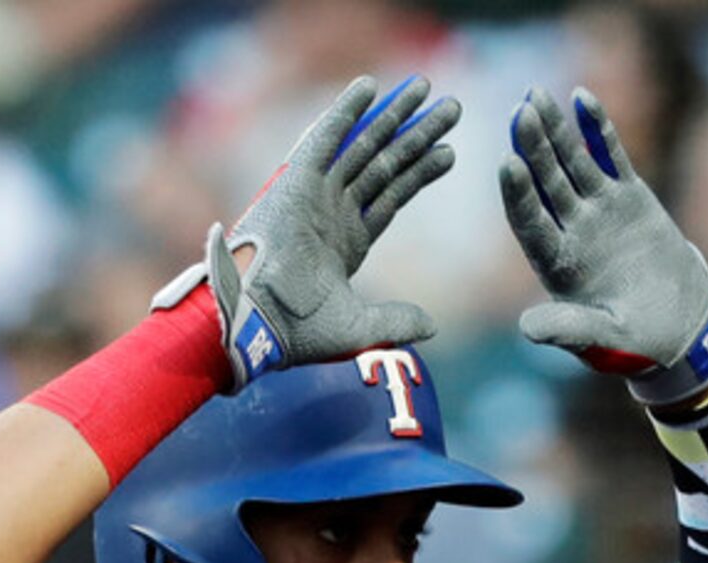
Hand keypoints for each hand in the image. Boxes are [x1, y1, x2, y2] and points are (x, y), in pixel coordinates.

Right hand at [156, 74, 461, 387]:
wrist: (256, 320)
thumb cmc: (296, 331)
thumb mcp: (359, 328)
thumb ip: (396, 322)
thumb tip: (431, 325)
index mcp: (347, 241)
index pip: (392, 196)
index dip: (420, 173)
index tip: (448, 153)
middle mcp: (334, 211)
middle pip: (386, 164)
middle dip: (419, 136)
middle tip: (452, 109)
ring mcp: (317, 194)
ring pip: (365, 145)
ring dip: (395, 116)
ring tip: (427, 89)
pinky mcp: (296, 180)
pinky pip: (325, 137)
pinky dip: (346, 111)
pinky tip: (370, 86)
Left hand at [501, 86, 707, 406]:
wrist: (684, 330)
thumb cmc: (640, 345)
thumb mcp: (606, 341)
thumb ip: (569, 330)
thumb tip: (526, 330)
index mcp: (557, 265)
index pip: (530, 223)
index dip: (519, 195)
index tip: (508, 163)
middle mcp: (571, 231)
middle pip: (545, 182)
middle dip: (532, 146)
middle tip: (520, 110)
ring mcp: (598, 211)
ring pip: (571, 161)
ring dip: (555, 129)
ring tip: (537, 95)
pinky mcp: (628, 197)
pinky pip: (609, 156)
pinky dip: (597, 129)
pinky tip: (582, 99)